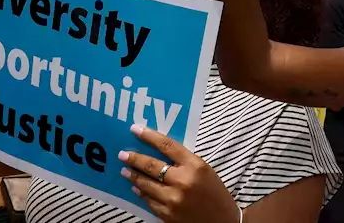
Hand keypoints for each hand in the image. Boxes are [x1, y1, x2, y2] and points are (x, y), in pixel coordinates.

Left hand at [120, 125, 238, 222]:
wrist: (221, 221)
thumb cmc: (215, 193)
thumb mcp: (204, 170)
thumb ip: (185, 162)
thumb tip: (159, 152)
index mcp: (195, 165)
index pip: (168, 146)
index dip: (149, 136)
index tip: (135, 129)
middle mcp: (182, 181)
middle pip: (152, 165)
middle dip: (134, 158)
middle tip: (122, 154)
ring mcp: (173, 199)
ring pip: (146, 184)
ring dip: (133, 176)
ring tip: (124, 170)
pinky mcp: (167, 215)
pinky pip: (149, 201)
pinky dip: (141, 193)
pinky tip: (136, 188)